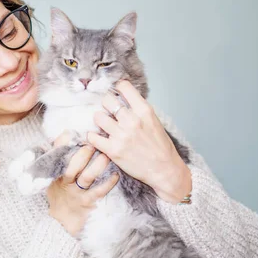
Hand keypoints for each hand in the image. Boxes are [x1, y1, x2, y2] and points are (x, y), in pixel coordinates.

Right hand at [47, 134, 119, 236]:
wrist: (61, 218)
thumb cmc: (60, 189)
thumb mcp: (53, 173)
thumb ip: (59, 154)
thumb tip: (69, 133)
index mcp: (55, 171)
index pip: (56, 154)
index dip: (64, 143)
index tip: (74, 134)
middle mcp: (64, 182)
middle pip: (72, 166)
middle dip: (83, 153)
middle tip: (94, 142)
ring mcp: (76, 192)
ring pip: (87, 177)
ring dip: (98, 165)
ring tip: (107, 155)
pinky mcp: (88, 202)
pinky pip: (99, 191)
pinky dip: (108, 182)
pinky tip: (115, 174)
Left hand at [87, 80, 191, 203]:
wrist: (164, 170)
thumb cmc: (161, 146)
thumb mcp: (154, 120)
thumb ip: (139, 109)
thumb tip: (123, 98)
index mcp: (144, 110)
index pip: (124, 87)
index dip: (118, 88)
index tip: (116, 92)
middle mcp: (132, 120)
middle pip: (107, 100)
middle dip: (106, 103)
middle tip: (108, 110)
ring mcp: (121, 135)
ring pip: (98, 117)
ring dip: (99, 119)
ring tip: (103, 124)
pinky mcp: (113, 150)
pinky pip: (93, 137)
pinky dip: (93, 136)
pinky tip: (98, 137)